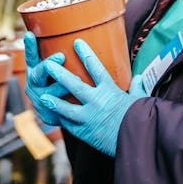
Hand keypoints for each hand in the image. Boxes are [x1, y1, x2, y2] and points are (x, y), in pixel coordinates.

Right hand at [24, 31, 68, 125]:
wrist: (61, 116)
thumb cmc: (61, 85)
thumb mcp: (56, 72)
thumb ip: (59, 59)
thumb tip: (71, 35)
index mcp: (35, 72)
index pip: (31, 57)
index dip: (29, 47)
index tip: (29, 34)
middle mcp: (34, 85)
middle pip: (37, 74)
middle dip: (49, 65)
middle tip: (61, 56)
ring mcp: (40, 101)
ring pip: (49, 92)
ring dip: (62, 86)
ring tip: (77, 79)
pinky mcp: (48, 115)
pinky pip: (57, 109)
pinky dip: (67, 104)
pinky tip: (76, 101)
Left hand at [40, 39, 146, 156]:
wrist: (138, 140)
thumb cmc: (141, 118)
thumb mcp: (140, 99)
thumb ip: (137, 87)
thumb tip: (139, 77)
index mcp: (110, 90)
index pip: (95, 67)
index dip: (85, 54)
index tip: (76, 43)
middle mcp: (97, 101)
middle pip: (74, 85)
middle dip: (60, 74)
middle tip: (48, 65)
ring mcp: (89, 117)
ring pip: (66, 108)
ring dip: (53, 102)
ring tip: (41, 96)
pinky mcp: (86, 132)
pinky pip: (70, 125)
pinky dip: (62, 120)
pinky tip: (53, 116)